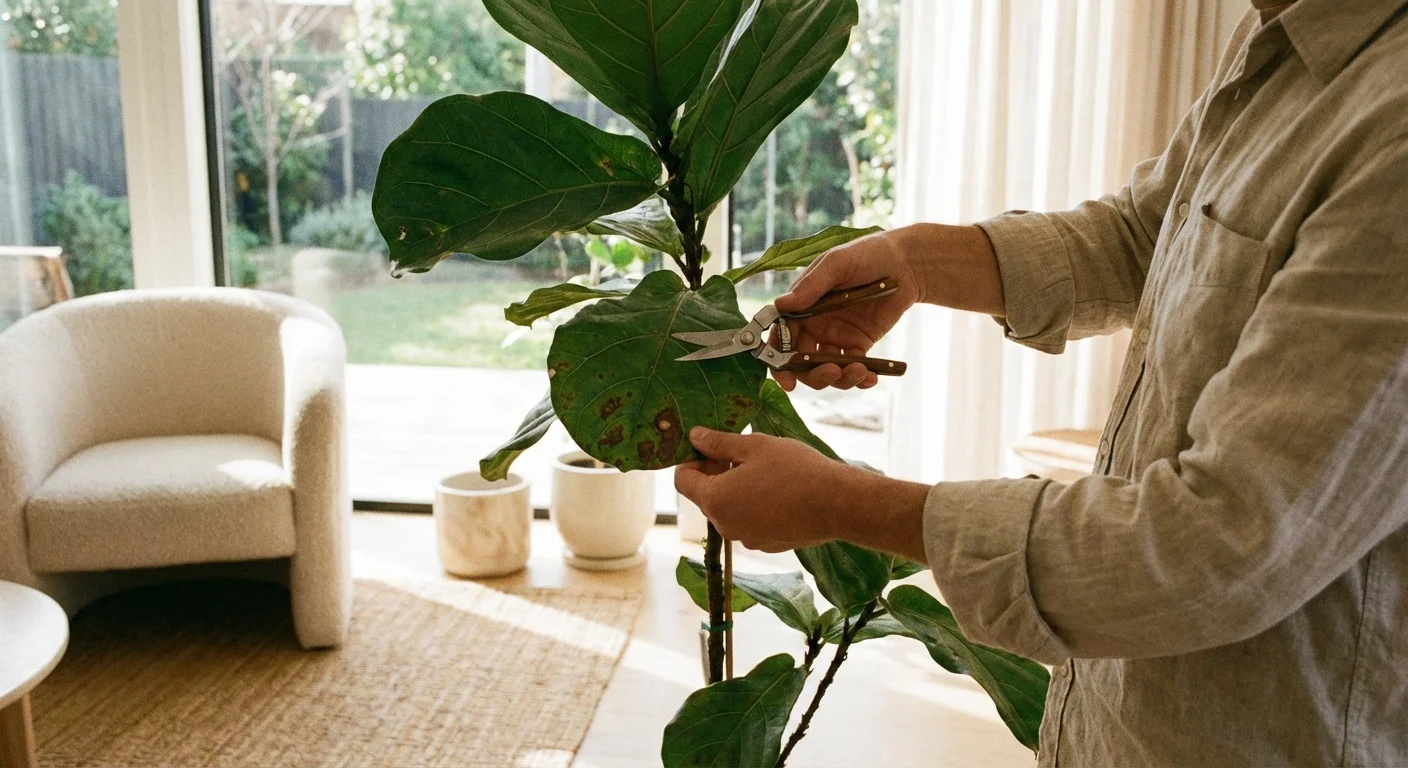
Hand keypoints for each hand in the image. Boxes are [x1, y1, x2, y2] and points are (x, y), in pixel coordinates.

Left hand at [674, 428, 865, 551]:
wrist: (836, 505)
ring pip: (728, 510)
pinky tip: (778, 493)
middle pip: (705, 496)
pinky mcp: (765, 545)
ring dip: (736, 491)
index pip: (683, 481)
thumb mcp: (754, 446)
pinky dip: (754, 507)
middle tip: (743, 455)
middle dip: (716, 474)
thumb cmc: (795, 470)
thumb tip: (694, 437)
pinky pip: (748, 523)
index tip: (714, 449)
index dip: (693, 461)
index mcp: (715, 499)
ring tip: (764, 472)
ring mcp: (745, 539)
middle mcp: (724, 525)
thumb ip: (719, 443)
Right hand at [771, 229, 920, 391]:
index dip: (778, 359)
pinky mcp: (858, 344)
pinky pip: (853, 368)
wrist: (905, 263)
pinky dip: (860, 379)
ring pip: (826, 369)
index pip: (781, 336)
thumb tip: (781, 305)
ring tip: (859, 371)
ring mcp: (836, 336)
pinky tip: (870, 378)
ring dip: (838, 379)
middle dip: (811, 374)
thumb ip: (811, 285)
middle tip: (831, 372)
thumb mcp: (837, 263)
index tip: (786, 377)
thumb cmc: (867, 254)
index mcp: (802, 305)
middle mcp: (814, 324)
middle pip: (801, 361)